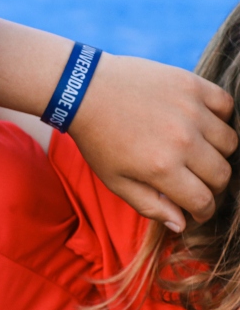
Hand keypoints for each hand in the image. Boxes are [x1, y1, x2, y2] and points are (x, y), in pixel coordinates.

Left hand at [69, 54, 236, 230]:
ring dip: (217, 152)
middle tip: (195, 181)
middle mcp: (183, 140)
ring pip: (230, 143)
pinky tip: (200, 123)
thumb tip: (182, 224)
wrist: (84, 90)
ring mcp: (191, 110)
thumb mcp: (114, 180)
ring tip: (196, 152)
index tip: (198, 208)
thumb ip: (150, 205)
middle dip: (212, 185)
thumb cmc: (97, 139)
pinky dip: (220, 117)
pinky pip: (227, 106)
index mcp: (162, 168)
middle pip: (222, 174)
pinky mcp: (192, 85)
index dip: (204, 210)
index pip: (204, 200)